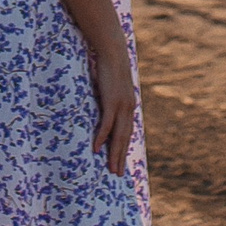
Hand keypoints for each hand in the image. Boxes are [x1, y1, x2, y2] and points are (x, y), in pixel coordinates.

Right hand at [90, 45, 137, 175]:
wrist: (113, 51)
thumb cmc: (110, 66)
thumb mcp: (112, 85)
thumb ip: (110, 96)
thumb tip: (105, 101)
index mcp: (129, 107)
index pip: (127, 133)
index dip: (123, 148)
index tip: (120, 162)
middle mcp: (128, 109)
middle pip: (124, 139)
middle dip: (120, 158)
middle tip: (116, 174)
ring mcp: (121, 107)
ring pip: (118, 136)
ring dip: (114, 154)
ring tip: (110, 169)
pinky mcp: (112, 102)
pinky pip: (106, 125)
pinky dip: (101, 138)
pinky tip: (96, 149)